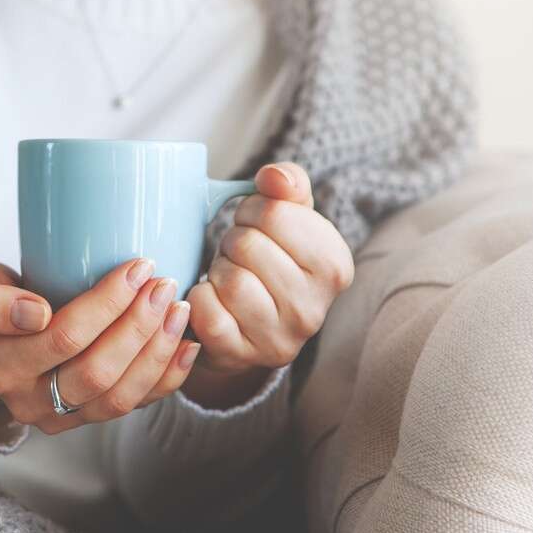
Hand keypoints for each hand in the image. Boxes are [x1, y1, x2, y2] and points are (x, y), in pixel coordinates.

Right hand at [0, 259, 200, 433]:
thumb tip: (35, 315)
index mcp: (0, 367)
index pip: (64, 338)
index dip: (107, 304)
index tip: (137, 267)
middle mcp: (29, 402)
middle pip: (97, 373)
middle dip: (139, 327)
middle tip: (164, 285)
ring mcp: (60, 416)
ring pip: (119, 397)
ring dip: (157, 353)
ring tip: (178, 308)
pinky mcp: (85, 418)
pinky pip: (133, 406)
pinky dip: (166, 378)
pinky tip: (186, 345)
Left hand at [184, 162, 354, 407]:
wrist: (247, 326)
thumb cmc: (268, 260)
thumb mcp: (288, 216)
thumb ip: (287, 184)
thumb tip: (274, 177)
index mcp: (334, 265)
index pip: (275, 212)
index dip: (252, 210)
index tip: (255, 224)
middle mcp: (314, 308)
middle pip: (248, 245)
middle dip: (232, 240)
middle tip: (237, 254)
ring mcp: (278, 339)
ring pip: (230, 279)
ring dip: (217, 270)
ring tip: (228, 276)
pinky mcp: (240, 356)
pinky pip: (207, 311)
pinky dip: (198, 297)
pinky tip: (211, 298)